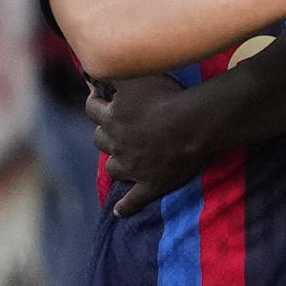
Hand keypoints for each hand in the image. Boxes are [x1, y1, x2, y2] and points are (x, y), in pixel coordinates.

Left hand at [86, 75, 200, 216]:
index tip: (100, 97)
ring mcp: (132, 168)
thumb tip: (95, 72)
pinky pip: (133, 201)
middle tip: (118, 127)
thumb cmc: (167, 96)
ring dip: (116, 162)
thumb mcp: (137, 77)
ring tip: (123, 159)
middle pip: (100, 140)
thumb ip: (115, 75)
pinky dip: (126, 207)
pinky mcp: (150, 185)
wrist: (193, 125)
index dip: (95, 101)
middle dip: (105, 133)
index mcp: (112, 117)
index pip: (92, 108)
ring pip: (113, 168)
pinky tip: (118, 212)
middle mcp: (117, 144)